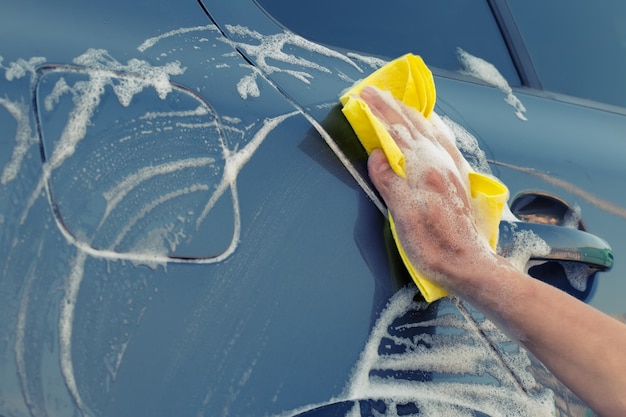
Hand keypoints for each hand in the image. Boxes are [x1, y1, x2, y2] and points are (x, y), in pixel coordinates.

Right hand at [361, 86, 494, 290]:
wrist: (468, 264)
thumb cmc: (433, 246)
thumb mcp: (403, 216)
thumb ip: (389, 181)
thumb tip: (377, 153)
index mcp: (424, 170)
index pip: (395, 132)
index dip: (378, 112)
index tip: (362, 96)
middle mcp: (441, 162)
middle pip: (413, 124)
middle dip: (391, 105)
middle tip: (373, 90)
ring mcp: (452, 168)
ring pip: (430, 128)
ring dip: (410, 112)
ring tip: (397, 101)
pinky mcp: (460, 177)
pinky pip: (445, 139)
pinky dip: (433, 125)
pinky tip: (432, 124)